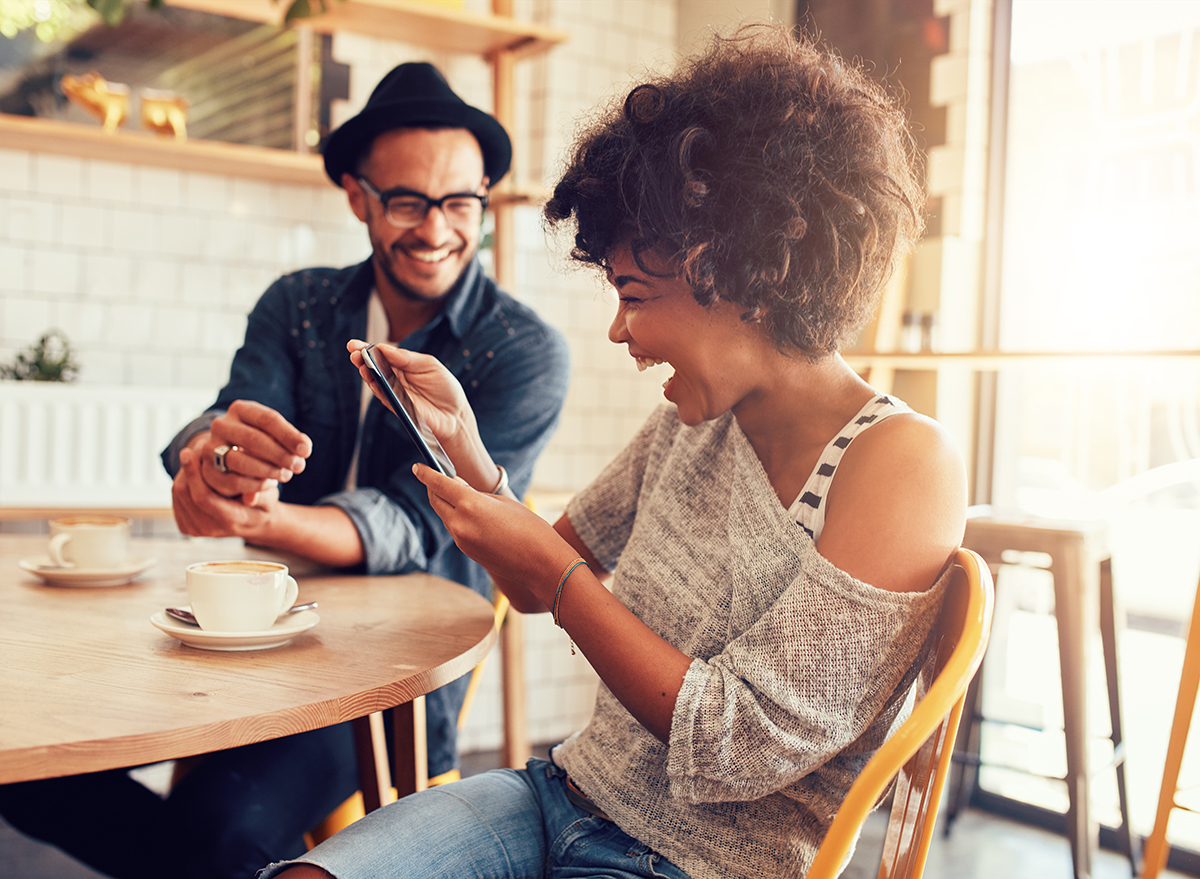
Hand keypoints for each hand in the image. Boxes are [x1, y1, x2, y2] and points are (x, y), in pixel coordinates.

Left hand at [172, 445, 280, 537]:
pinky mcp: (187, 527)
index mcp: (231, 521)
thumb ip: (262, 495)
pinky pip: (177, 499)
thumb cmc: (264, 502)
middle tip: (190, 450)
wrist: (255, 522)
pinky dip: (183, 482)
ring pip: (178, 494)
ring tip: (194, 460)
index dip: (193, 473)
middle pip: (185, 494)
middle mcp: (210, 529)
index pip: (203, 498)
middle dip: (187, 470)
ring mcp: (197, 530)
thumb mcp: (270, 497)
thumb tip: (250, 496)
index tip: (188, 452)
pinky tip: (194, 474)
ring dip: (184, 474)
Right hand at [194, 400, 312, 499]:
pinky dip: (255, 485)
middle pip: (253, 439)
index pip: (267, 419)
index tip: (306, 451)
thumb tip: (303, 448)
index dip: (289, 436)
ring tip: (286, 475)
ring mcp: (211, 447)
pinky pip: (232, 480)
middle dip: (280, 454)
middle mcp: (221, 425)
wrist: (227, 453)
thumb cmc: (260, 442)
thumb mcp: (275, 435)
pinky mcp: (207, 470)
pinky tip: (269, 484)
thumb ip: (291, 439)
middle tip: (299, 466)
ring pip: (239, 460)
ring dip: (268, 471)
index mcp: (240, 409)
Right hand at [349, 341, 500, 491]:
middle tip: (352, 350)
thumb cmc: (445, 388)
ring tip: (358, 361)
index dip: (368, 348)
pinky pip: (383, 395)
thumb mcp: (430, 365)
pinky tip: (369, 377)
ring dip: (365, 371)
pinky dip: (375, 386)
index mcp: (403, 364)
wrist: (455, 415)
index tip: (354, 343)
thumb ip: (408, 358)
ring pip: (375, 381)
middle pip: (374, 366)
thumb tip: (385, 348)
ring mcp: (394, 392)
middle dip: (361, 357)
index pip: (383, 354)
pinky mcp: (396, 407)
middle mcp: (395, 378)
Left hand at [413, 463, 576, 606]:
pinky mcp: (466, 551)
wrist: (541, 563)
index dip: (426, 473)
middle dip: (433, 488)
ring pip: (445, 516)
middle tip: (436, 477)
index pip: (439, 484)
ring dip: (446, 504)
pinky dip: (456, 518)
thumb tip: (458, 489)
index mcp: (470, 504)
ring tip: (457, 494)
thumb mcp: (502, 502)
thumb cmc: (529, 527)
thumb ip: (476, 494)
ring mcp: (461, 540)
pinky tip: (468, 514)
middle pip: (436, 500)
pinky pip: (454, 529)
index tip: (417, 467)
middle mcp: (460, 523)